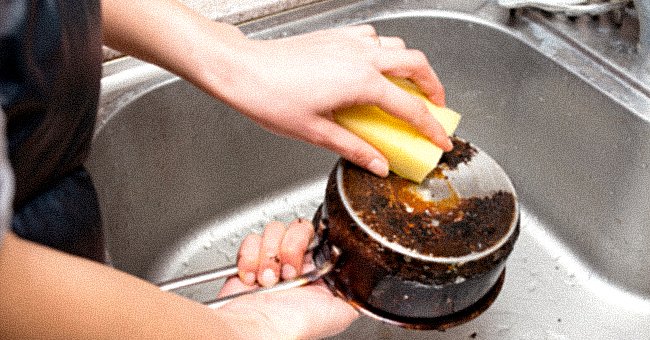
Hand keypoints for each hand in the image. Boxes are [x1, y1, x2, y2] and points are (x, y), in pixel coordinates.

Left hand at [197, 25, 452, 176]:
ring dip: (410, 65)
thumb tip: (378, 165)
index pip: (410, 108)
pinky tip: (374, 67)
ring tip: (409, 86)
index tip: (441, 140)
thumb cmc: (271, 98)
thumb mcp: (316, 132)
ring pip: (397, 46)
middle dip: (433, 85)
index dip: (430, 127)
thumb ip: (354, 148)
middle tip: (436, 106)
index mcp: (361, 82)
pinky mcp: (335, 36)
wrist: (242, 69)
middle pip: (416, 64)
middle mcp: (361, 56)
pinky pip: (373, 38)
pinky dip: (384, 51)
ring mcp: (349, 42)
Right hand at [216, 219, 357, 338]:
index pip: (320, 234)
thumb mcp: (342, 312)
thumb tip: (367, 279)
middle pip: (297, 227)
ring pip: (273, 230)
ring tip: (268, 280)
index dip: (312, 242)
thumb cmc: (297, 325)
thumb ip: (356, 291)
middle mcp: (296, 261)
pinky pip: (251, 240)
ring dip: (269, 255)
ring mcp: (271, 259)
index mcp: (318, 269)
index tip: (308, 257)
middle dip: (290, 248)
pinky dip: (250, 258)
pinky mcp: (249, 260)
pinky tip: (253, 278)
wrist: (261, 329)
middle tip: (288, 272)